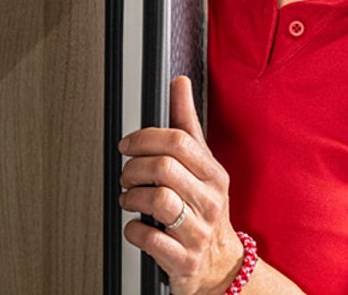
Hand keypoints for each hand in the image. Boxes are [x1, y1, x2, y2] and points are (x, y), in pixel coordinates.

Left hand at [119, 76, 243, 294]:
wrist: (220, 265)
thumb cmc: (206, 210)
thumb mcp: (203, 165)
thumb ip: (187, 124)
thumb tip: (180, 83)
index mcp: (214, 173)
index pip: (179, 141)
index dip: (145, 138)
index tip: (128, 145)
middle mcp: (209, 200)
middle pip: (164, 168)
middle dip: (134, 168)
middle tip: (126, 175)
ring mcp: (198, 231)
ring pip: (158, 200)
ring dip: (132, 198)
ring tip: (129, 198)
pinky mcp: (184, 260)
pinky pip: (151, 239)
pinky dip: (134, 230)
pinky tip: (136, 226)